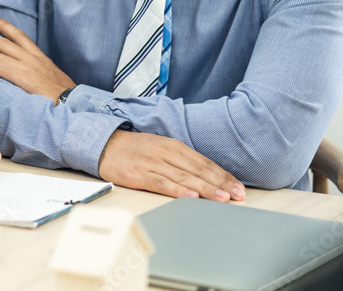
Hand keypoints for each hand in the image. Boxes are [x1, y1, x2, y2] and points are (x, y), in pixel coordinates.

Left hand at [0, 15, 74, 101]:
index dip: (3, 25)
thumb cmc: (64, 96)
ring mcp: (26, 66)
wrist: (72, 102)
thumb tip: (30, 78)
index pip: (19, 35)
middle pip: (1, 41)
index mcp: (39, 56)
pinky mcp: (21, 77)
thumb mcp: (53, 79)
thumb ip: (40, 74)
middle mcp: (31, 57)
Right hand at [99, 130, 244, 201]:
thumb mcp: (160, 148)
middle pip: (198, 170)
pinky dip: (178, 190)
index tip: (238, 187)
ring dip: (206, 189)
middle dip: (220, 184)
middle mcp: (165, 153)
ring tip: (223, 198)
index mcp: (173, 145)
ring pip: (184, 177)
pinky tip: (191, 196)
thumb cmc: (134, 149)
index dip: (223, 175)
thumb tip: (206, 176)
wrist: (104, 145)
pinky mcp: (139, 175)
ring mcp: (153, 163)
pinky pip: (162, 183)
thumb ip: (181, 160)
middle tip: (238, 195)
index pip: (204, 162)